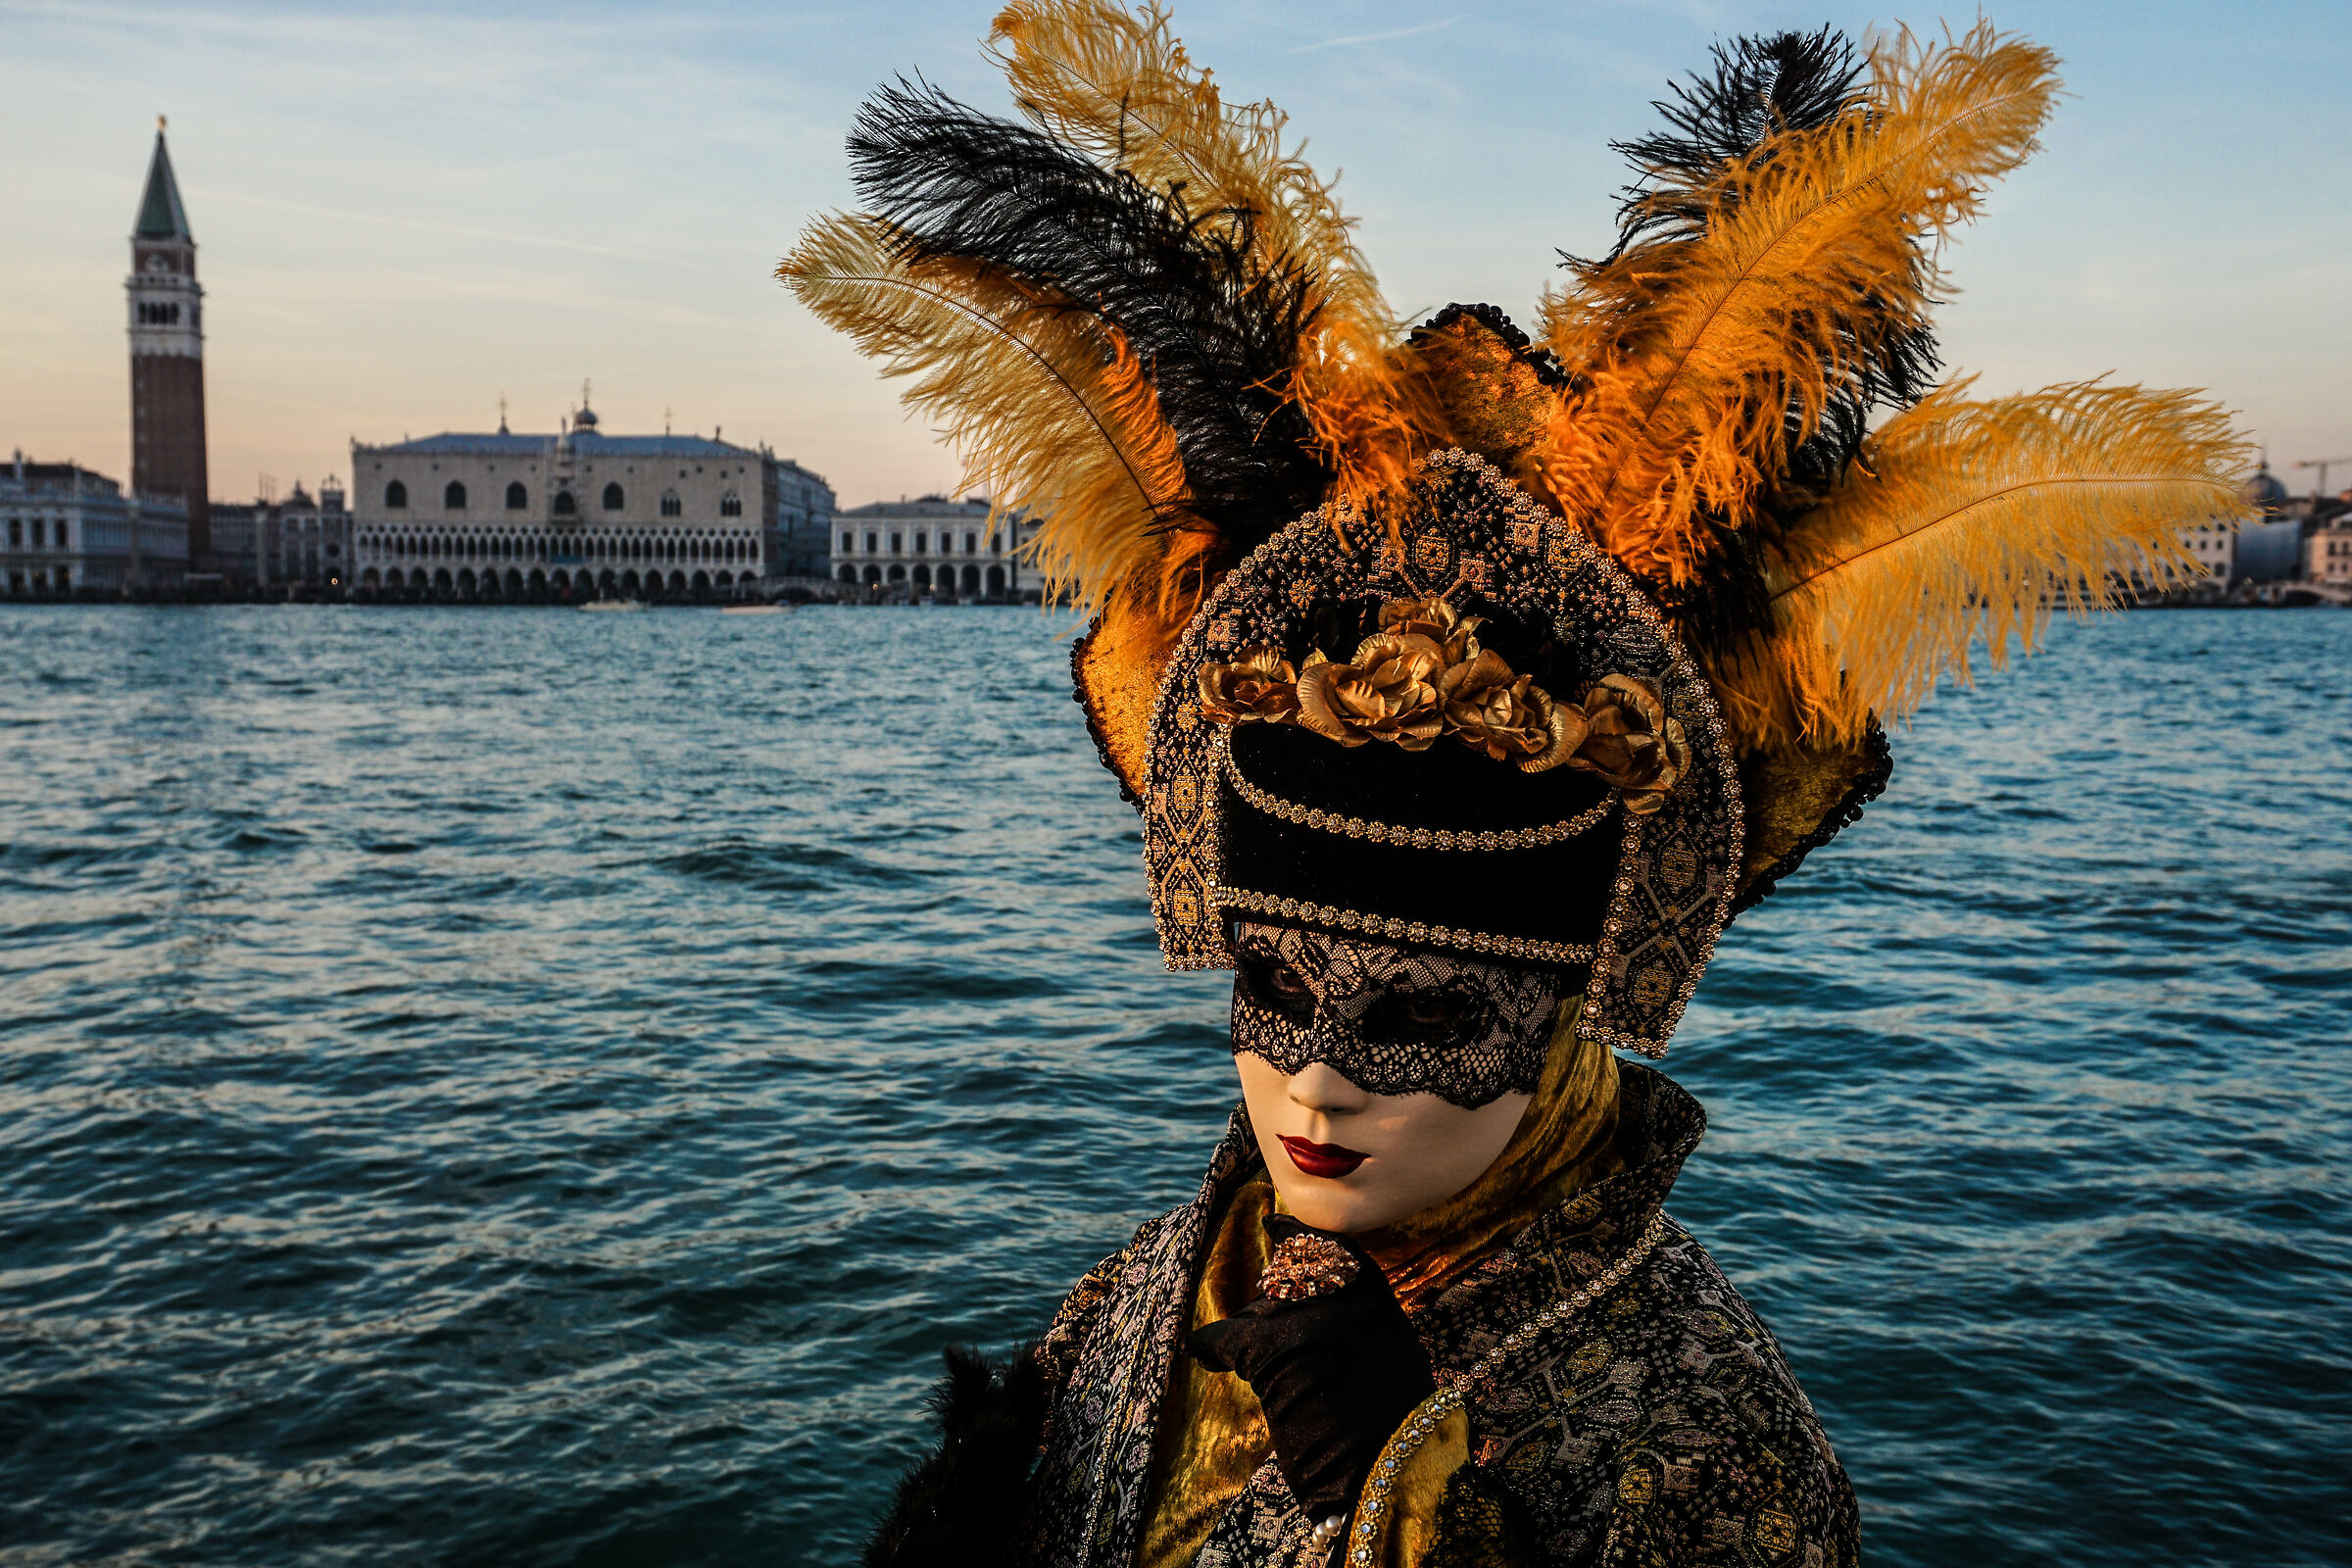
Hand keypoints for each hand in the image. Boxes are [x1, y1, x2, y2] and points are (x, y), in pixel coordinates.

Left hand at [1187, 1218, 1436, 1521]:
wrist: (1383, 1472)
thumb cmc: (1393, 1434)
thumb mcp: (1394, 1364)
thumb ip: (1364, 1331)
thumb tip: (1332, 1323)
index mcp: (1379, 1303)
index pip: (1335, 1249)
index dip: (1300, 1234)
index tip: (1276, 1222)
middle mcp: (1343, 1301)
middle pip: (1292, 1280)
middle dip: (1273, 1299)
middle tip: (1262, 1319)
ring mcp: (1307, 1321)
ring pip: (1260, 1311)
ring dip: (1250, 1334)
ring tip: (1245, 1356)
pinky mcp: (1270, 1349)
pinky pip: (1225, 1337)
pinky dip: (1210, 1345)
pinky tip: (1200, 1350)